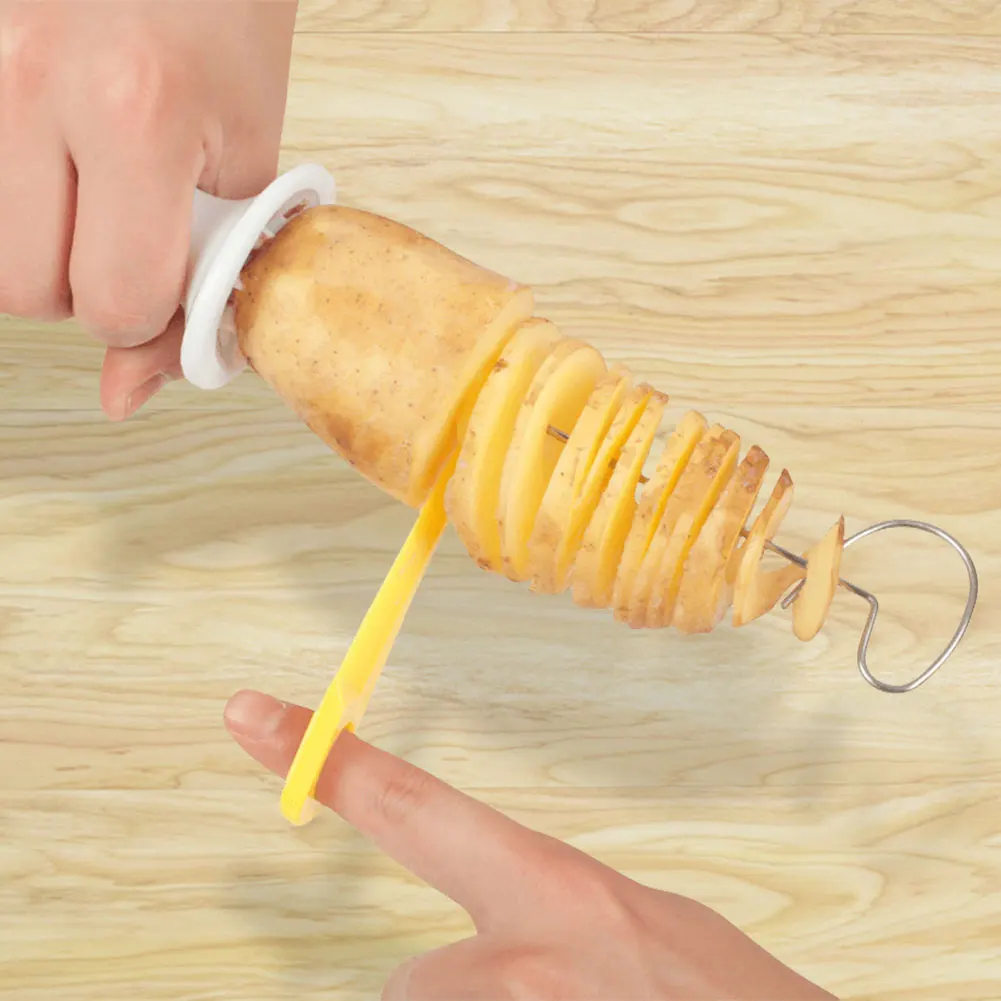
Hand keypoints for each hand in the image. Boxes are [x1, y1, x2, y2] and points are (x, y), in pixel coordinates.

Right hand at [0, 0, 296, 417]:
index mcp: (134, 113)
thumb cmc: (224, 20)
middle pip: (22, 291)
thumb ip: (199, 282)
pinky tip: (58, 163)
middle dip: (84, 287)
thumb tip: (123, 397)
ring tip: (91, 190)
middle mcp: (30, 80)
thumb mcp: (245, 154)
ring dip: (41, 250)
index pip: (111, 301)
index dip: (149, 312)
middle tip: (128, 230)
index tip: (170, 276)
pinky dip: (20, 198)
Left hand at [224, 690, 836, 999]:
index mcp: (554, 892)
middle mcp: (515, 963)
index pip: (413, 804)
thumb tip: (492, 935)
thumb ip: (547, 918)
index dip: (327, 759)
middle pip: (406, 984)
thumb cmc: (721, 1000)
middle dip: (452, 996)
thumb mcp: (643, 930)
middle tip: (546, 995)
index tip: (252, 715)